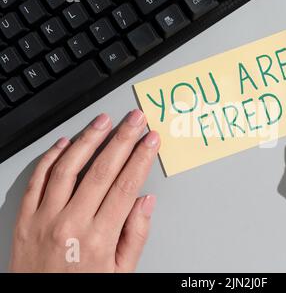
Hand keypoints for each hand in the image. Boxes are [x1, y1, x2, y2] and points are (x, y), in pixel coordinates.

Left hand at [9, 110, 159, 272]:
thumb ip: (135, 236)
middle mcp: (70, 224)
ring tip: (104, 121)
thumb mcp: (120, 273)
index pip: (126, 185)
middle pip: (102, 170)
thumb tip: (145, 202)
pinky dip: (51, 157)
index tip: (151, 140)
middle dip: (123, 139)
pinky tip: (66, 142)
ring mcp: (44, 218)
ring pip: (68, 167)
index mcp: (99, 239)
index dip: (141, 158)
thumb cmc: (81, 289)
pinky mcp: (25, 218)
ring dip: (89, 139)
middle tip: (135, 120)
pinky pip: (37, 179)